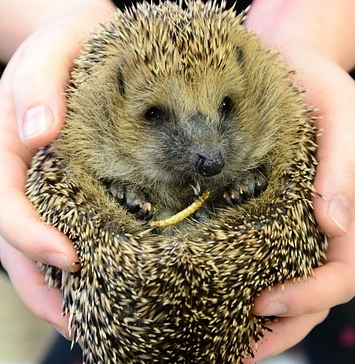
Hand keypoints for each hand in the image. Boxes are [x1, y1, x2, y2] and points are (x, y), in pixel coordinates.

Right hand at [0, 1, 114, 336]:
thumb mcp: (49, 53)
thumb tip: (38, 133)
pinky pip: (64, 227)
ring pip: (35, 244)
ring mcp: (42, 184)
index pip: (5, 203)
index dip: (30, 236)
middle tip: (78, 321)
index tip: (67, 259)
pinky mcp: (68, 185)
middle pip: (16, 239)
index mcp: (6, 147)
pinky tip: (101, 278)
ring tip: (90, 319)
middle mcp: (20, 174)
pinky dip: (76, 260)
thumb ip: (37, 86)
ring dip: (56, 286)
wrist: (82, 44)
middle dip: (42, 283)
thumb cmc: (66, 48)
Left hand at [244, 11, 354, 361]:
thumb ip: (346, 165)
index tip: (263, 304)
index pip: (341, 273)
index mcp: (344, 208)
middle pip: (312, 294)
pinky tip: (214, 295)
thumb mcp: (342, 114)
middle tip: (237, 351)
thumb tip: (337, 224)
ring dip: (261, 321)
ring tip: (223, 342)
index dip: (308, 297)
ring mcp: (289, 220)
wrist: (286, 64)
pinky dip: (241, 283)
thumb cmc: (316, 84)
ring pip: (285, 283)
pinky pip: (257, 255)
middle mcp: (317, 224)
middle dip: (281, 328)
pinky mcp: (260, 208)